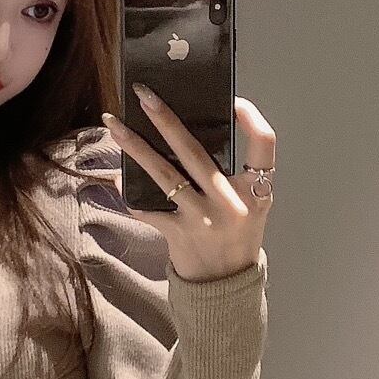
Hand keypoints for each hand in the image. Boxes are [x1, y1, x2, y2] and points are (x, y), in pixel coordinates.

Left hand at [101, 89, 276, 282]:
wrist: (226, 283)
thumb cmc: (236, 234)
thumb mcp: (250, 203)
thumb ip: (233, 173)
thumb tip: (186, 132)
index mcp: (257, 190)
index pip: (265, 144)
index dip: (251, 118)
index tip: (234, 100)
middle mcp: (231, 203)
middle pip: (196, 152)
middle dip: (166, 119)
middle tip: (143, 94)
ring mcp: (203, 219)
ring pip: (163, 175)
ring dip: (135, 147)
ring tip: (114, 125)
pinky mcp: (178, 234)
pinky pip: (147, 207)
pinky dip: (129, 191)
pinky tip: (116, 176)